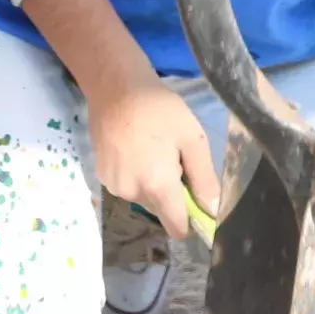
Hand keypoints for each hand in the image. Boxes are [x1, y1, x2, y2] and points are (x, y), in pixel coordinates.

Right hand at [88, 75, 219, 239]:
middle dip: (170, 194)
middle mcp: (132, 193)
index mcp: (157, 186)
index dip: (190, 219)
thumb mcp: (192, 137)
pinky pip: (127, 185)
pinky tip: (133, 148)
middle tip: (172, 158)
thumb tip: (213, 210)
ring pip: (143, 197)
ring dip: (151, 183)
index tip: (195, 198)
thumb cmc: (159, 108)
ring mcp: (113, 185)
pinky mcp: (101, 175)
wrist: (114, 85)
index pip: (176, 228)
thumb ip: (204, 179)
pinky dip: (134, 174)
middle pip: (160, 211)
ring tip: (151, 148)